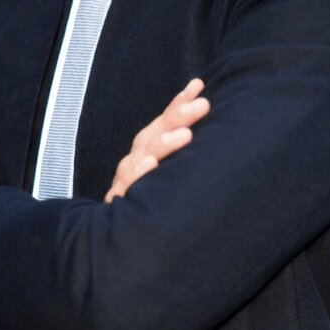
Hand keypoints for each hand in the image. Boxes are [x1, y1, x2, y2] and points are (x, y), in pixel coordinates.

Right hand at [104, 78, 209, 201]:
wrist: (120, 244)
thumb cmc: (153, 202)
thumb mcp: (170, 174)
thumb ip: (182, 149)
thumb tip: (209, 122)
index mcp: (148, 150)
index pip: (164, 122)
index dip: (179, 102)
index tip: (197, 85)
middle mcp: (136, 160)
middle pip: (155, 133)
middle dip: (178, 116)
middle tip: (202, 105)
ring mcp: (126, 180)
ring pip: (143, 156)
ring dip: (163, 143)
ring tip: (185, 135)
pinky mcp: (119, 202)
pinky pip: (127, 186)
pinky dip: (139, 174)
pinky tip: (151, 164)